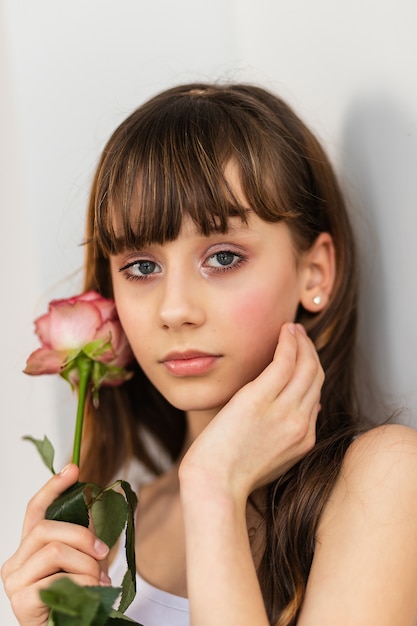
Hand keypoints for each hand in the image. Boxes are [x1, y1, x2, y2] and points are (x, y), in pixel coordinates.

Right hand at [1, 464, 110, 625]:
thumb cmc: (77, 601)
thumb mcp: (83, 563)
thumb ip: (83, 539)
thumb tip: (96, 504)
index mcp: (29, 550)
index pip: (35, 510)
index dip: (53, 487)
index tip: (74, 469)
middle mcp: (15, 562)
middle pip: (47, 528)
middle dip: (82, 536)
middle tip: (103, 552)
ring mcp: (15, 582)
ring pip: (55, 550)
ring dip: (86, 564)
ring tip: (98, 582)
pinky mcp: (21, 600)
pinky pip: (58, 578)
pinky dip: (83, 584)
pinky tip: (91, 594)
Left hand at [179, 323, 322, 503]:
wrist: (215, 484)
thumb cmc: (233, 473)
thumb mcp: (275, 458)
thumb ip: (291, 434)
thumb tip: (309, 408)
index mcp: (304, 439)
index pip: (315, 396)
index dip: (311, 373)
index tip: (302, 358)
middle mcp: (301, 423)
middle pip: (316, 378)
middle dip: (311, 352)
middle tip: (300, 336)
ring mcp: (284, 411)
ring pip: (306, 366)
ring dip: (302, 343)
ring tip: (293, 329)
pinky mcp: (260, 398)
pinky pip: (285, 362)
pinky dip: (289, 343)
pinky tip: (285, 331)